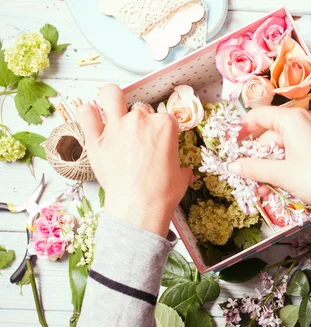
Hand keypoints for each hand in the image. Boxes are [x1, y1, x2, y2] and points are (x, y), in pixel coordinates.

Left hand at [77, 84, 192, 236]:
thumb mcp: (181, 178)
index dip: (162, 130)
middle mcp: (140, 120)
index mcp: (165, 126)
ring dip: (112, 99)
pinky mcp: (96, 138)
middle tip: (138, 138)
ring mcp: (116, 126)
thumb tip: (183, 172)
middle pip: (141, 109)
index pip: (165, 118)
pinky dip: (88, 113)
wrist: (139, 207)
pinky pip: (86, 114)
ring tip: (113, 109)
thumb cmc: (162, 193)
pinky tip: (92, 117)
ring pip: (111, 95)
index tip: (159, 142)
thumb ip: (180, 168)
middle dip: (141, 121)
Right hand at [229, 106, 310, 224]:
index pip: (258, 116)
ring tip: (266, 189)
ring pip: (285, 146)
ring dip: (272, 166)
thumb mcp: (282, 175)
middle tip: (250, 178)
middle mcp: (305, 120)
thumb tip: (234, 166)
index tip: (231, 143)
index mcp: (292, 120)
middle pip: (271, 134)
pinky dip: (287, 164)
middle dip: (259, 158)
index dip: (241, 129)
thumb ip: (255, 169)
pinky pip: (299, 150)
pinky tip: (282, 184)